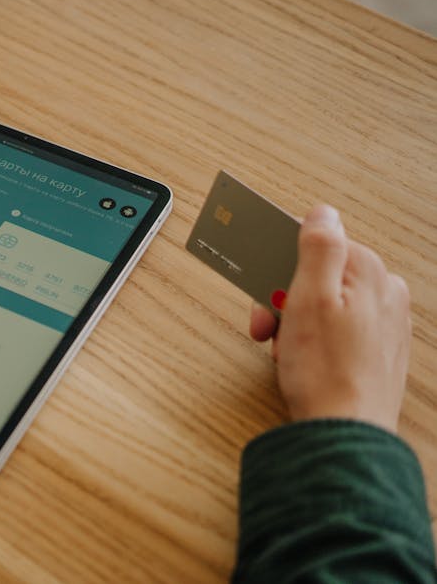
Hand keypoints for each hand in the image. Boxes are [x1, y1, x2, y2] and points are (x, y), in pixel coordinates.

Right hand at [249, 205, 410, 431]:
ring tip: (286, 350)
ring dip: (295, 321)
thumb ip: (319, 247)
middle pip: (318, 275)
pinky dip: (314, 338)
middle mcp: (383, 291)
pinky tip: (304, 358)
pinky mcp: (378, 347)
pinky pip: (337, 327)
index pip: (314, 244)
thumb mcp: (310, 299)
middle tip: (268, 328)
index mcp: (367, 271)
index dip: (279, 268)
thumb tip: (323, 212)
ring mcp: (384, 321)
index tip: (262, 289)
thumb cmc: (325, 373)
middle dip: (284, 299)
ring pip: (325, 302)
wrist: (344, 433)